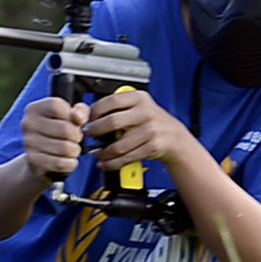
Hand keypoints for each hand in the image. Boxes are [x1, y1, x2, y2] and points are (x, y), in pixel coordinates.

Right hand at [19, 97, 87, 182]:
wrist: (39, 161)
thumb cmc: (58, 133)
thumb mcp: (69, 116)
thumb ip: (80, 111)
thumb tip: (79, 118)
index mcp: (34, 109)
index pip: (56, 106)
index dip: (71, 115)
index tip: (73, 122)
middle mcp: (28, 124)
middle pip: (65, 129)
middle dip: (77, 137)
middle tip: (75, 140)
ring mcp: (29, 144)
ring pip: (66, 148)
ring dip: (75, 151)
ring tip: (71, 150)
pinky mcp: (33, 161)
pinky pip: (61, 164)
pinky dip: (71, 164)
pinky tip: (69, 161)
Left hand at [82, 89, 196, 173]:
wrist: (174, 137)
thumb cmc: (150, 121)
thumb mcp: (137, 106)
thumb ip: (116, 107)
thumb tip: (86, 112)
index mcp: (139, 98)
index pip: (111, 101)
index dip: (95, 111)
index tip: (87, 119)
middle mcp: (146, 112)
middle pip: (112, 122)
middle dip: (95, 131)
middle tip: (88, 135)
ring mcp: (150, 130)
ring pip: (118, 145)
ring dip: (102, 152)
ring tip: (95, 152)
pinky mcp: (152, 147)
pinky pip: (126, 157)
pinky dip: (112, 163)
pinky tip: (105, 162)